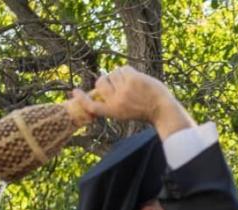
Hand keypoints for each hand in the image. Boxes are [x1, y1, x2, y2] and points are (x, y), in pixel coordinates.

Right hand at [72, 66, 193, 137]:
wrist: (163, 109)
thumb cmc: (145, 111)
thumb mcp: (124, 112)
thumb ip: (112, 102)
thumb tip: (99, 87)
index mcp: (113, 112)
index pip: (92, 106)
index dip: (82, 99)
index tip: (74, 92)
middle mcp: (116, 101)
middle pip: (100, 83)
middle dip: (106, 79)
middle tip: (117, 82)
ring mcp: (124, 89)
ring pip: (113, 73)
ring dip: (121, 76)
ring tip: (132, 85)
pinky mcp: (132, 79)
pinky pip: (124, 68)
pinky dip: (129, 71)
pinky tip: (137, 79)